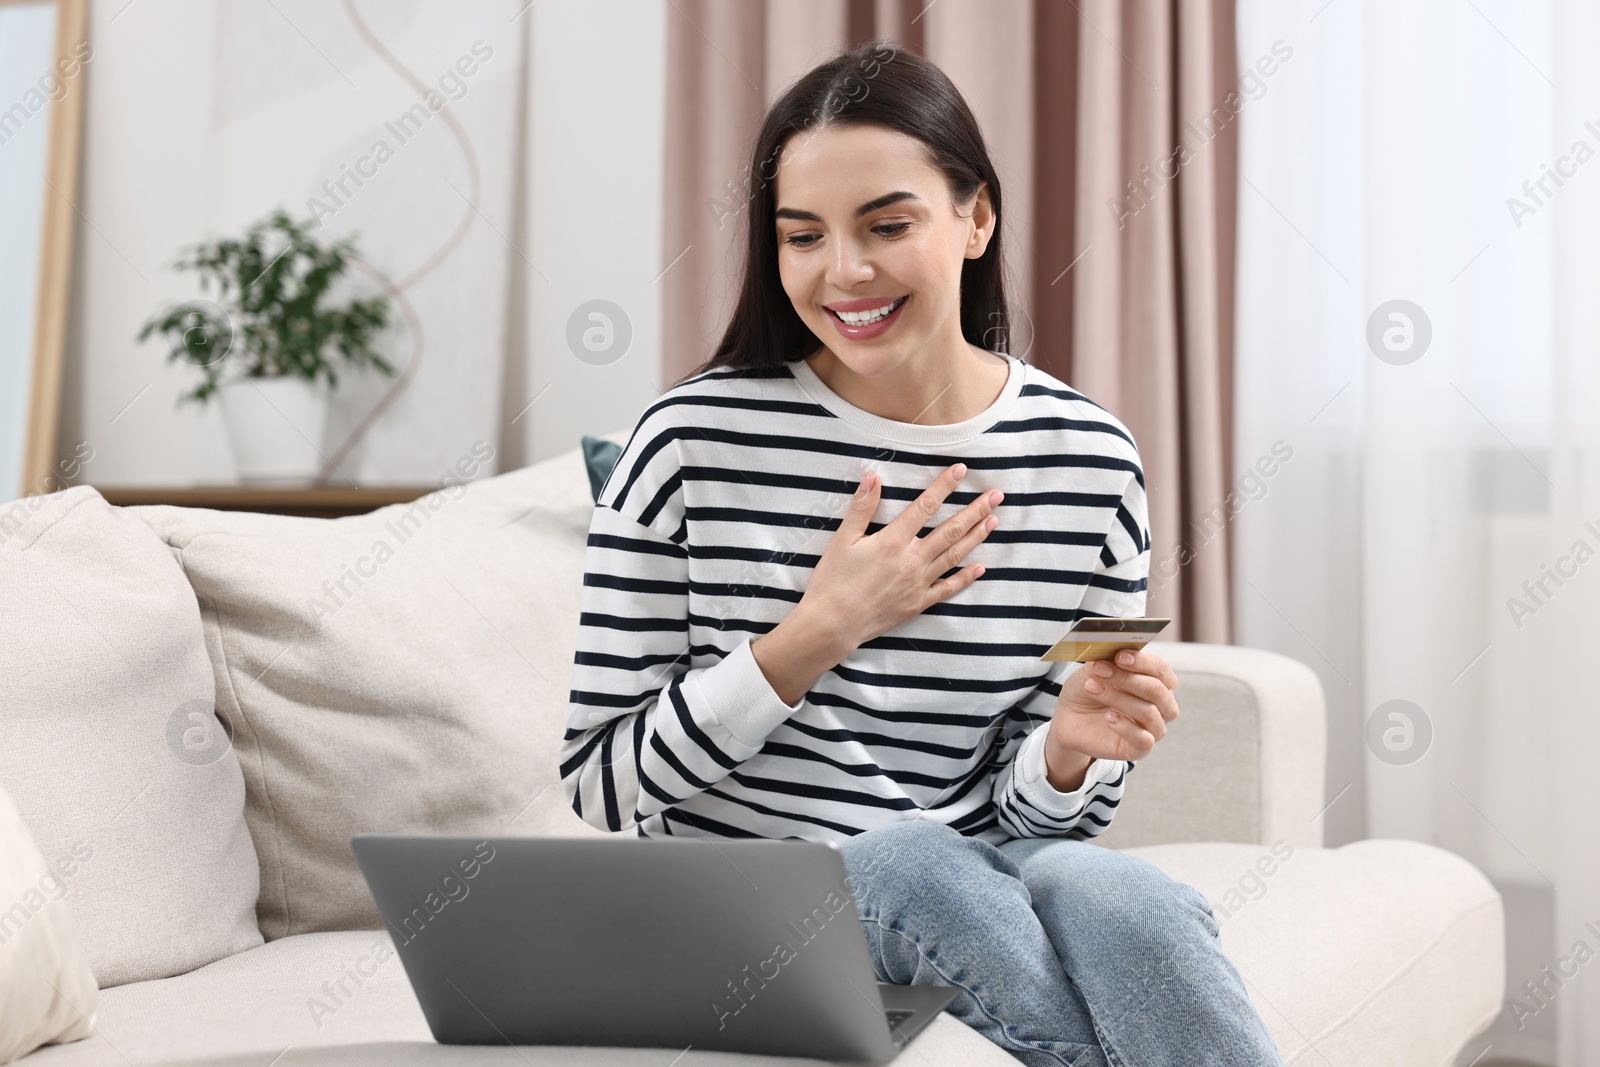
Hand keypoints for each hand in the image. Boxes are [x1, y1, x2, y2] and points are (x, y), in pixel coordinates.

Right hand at [801, 462, 1002, 652]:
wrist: (833, 623)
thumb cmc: (834, 579)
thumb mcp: (843, 539)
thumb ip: (861, 507)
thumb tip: (873, 477)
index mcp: (894, 540)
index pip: (926, 506)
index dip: (945, 486)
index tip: (961, 471)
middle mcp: (912, 560)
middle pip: (951, 530)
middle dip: (976, 510)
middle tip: (996, 495)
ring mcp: (918, 583)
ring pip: (955, 556)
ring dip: (977, 537)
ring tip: (994, 521)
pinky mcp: (918, 603)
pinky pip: (948, 588)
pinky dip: (966, 577)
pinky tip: (980, 567)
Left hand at [1046, 647, 1179, 766]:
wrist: (1070, 717)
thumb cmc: (1089, 689)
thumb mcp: (1094, 669)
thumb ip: (1108, 660)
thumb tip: (1118, 650)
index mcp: (1158, 682)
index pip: (1161, 670)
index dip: (1143, 662)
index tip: (1120, 655)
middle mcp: (1162, 706)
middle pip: (1157, 691)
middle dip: (1127, 678)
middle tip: (1100, 669)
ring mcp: (1153, 728)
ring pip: (1148, 713)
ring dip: (1118, 698)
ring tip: (1092, 688)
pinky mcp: (1140, 749)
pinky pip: (1144, 740)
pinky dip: (1126, 727)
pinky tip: (1108, 717)